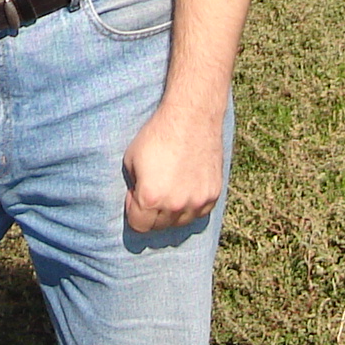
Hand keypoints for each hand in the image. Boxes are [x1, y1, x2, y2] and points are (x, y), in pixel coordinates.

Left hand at [122, 106, 222, 232]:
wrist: (191, 117)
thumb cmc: (157, 135)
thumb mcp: (131, 160)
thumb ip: (134, 186)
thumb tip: (137, 201)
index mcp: (151, 198)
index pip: (139, 226)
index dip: (133, 211)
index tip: (135, 195)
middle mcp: (175, 205)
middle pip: (159, 226)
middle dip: (151, 213)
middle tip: (152, 191)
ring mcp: (197, 202)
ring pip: (180, 222)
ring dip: (172, 212)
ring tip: (170, 189)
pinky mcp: (213, 194)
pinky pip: (198, 212)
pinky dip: (190, 206)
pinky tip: (185, 187)